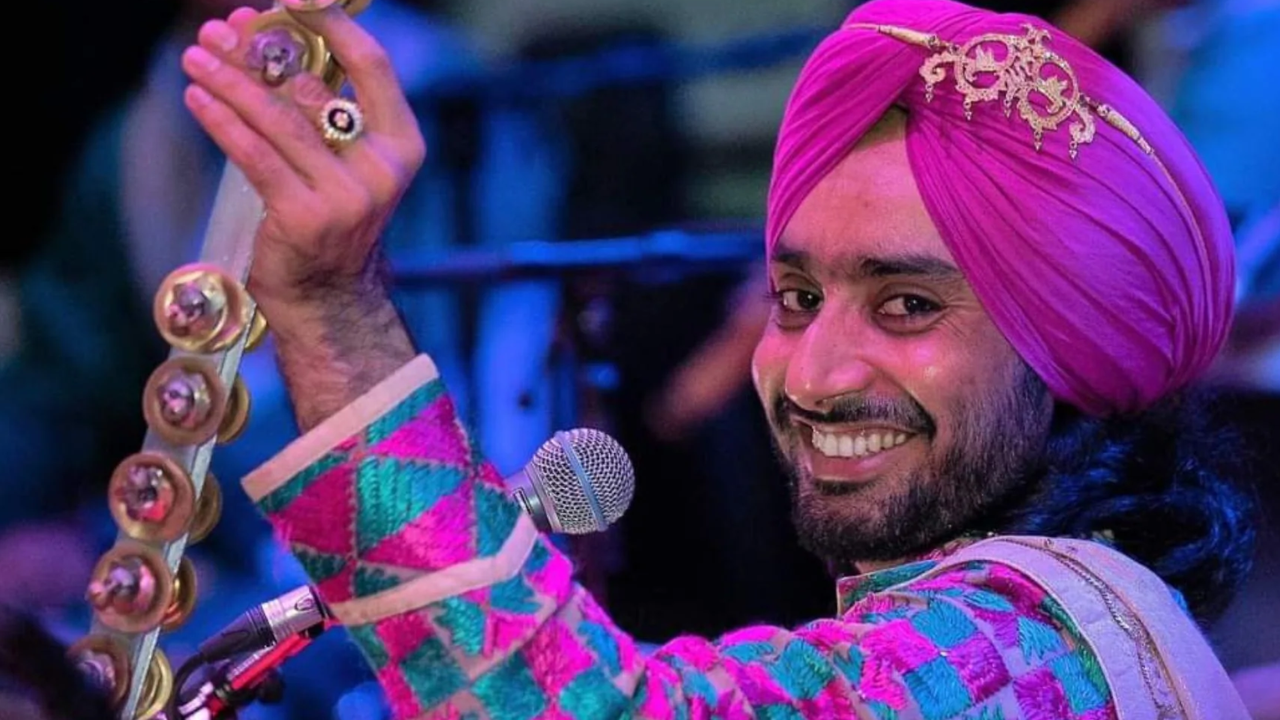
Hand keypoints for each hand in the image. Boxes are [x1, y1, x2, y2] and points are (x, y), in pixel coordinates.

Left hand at [181, 4, 424, 314]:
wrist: (327, 296)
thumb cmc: (328, 216)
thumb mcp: (340, 159)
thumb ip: (316, 106)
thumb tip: (256, 34)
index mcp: (402, 144)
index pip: (372, 66)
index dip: (333, 24)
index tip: (292, 1)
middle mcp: (382, 169)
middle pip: (313, 89)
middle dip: (258, 55)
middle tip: (216, 33)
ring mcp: (346, 196)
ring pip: (278, 119)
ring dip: (229, 82)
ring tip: (196, 57)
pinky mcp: (305, 217)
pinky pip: (255, 155)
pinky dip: (221, 122)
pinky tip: (196, 98)